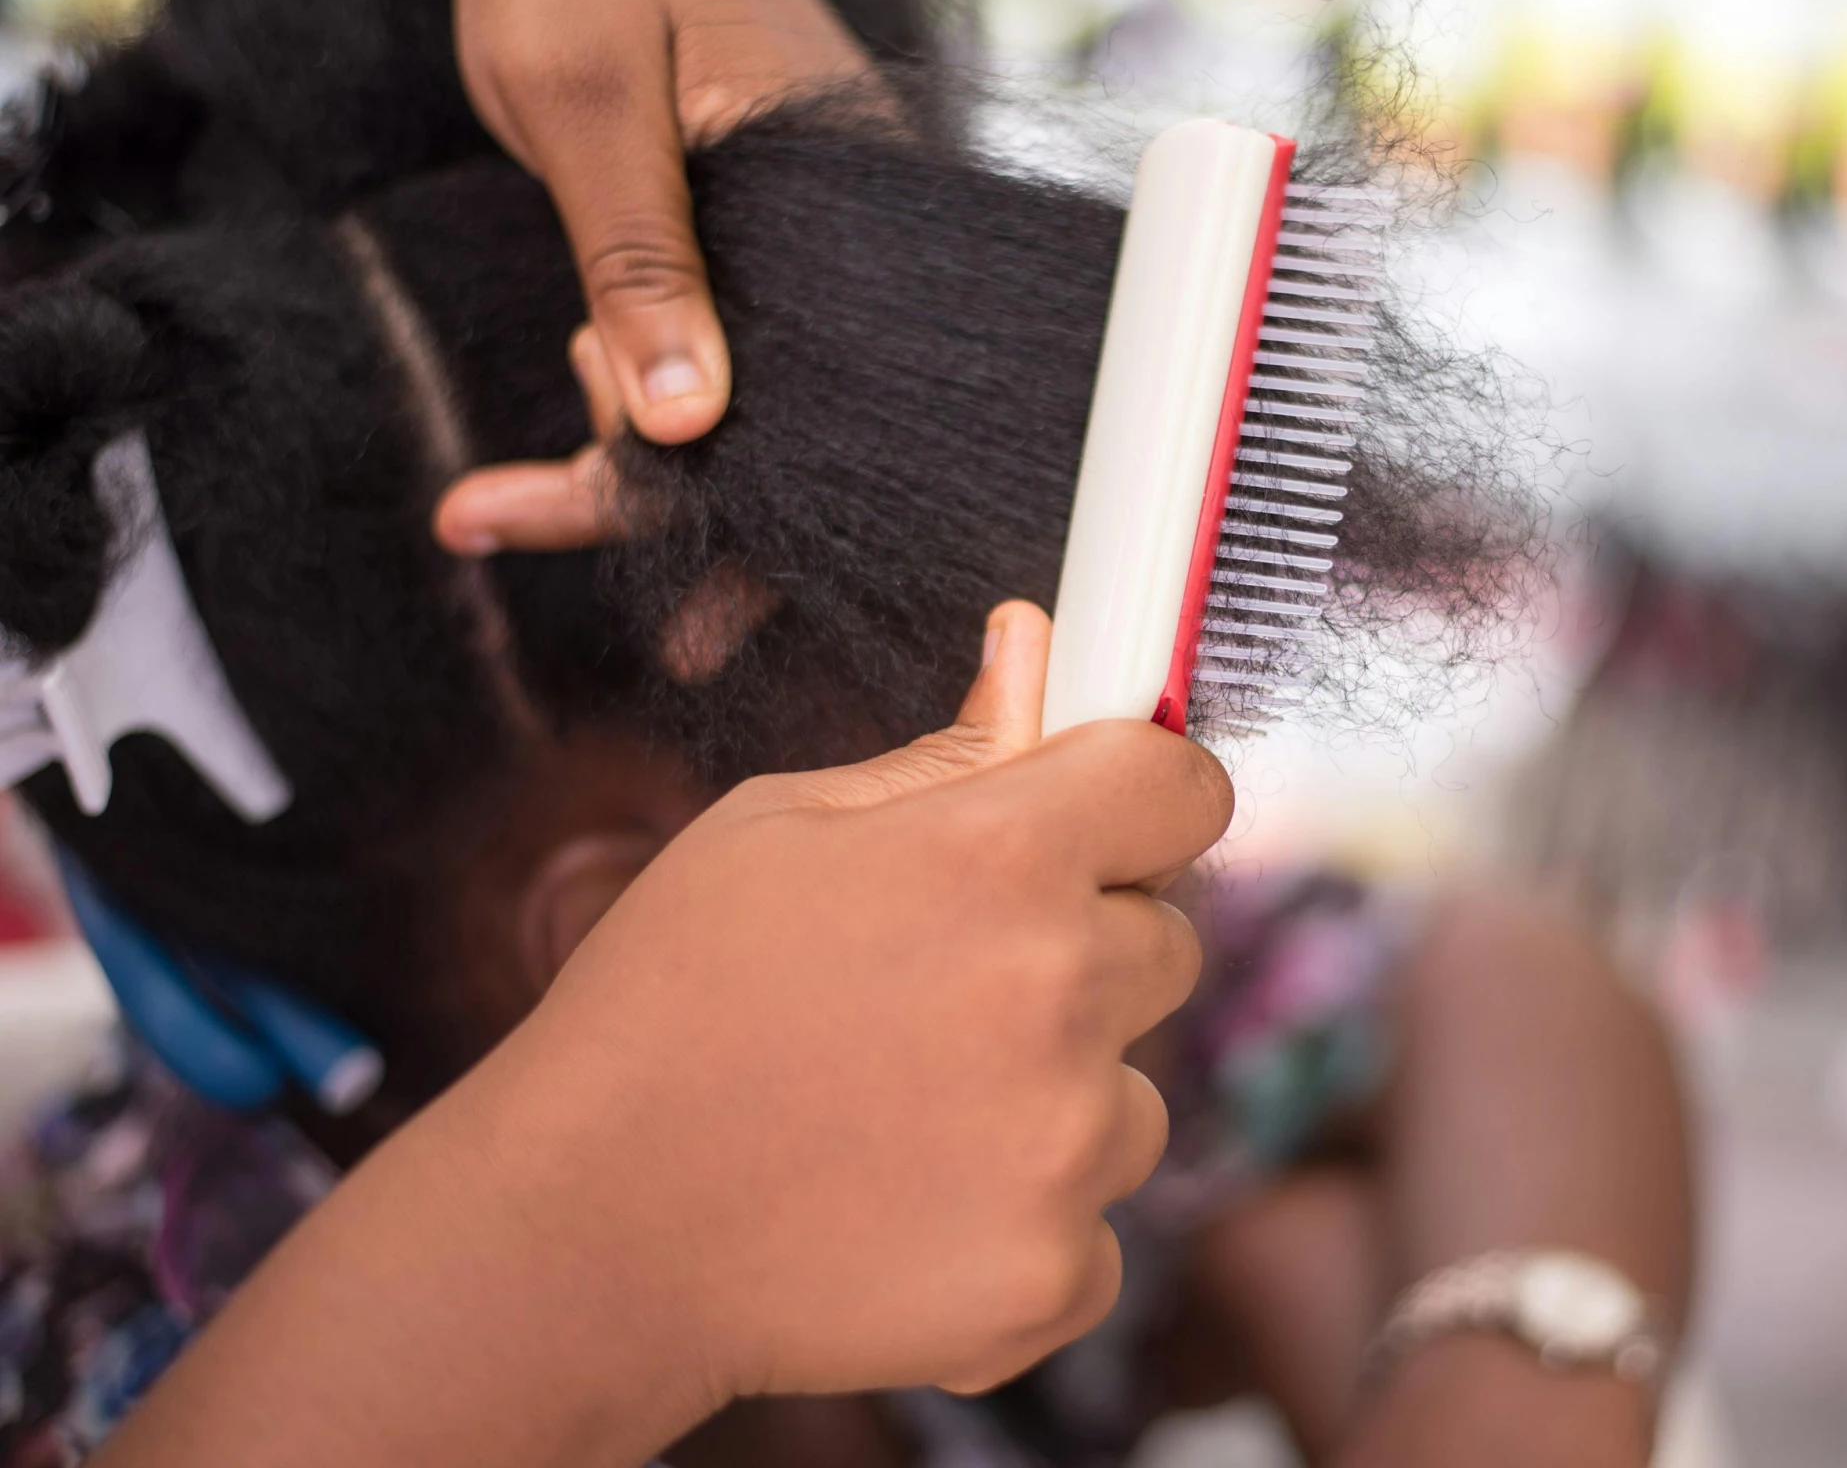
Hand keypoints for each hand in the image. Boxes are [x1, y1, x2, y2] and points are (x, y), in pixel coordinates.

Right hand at [94, 604, 1235, 1467]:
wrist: (583, 1235)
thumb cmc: (664, 1009)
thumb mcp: (776, 829)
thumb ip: (943, 755)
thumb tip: (1036, 649)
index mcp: (1000, 854)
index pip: (1183, 786)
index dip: (1144, 801)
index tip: (1107, 829)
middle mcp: (1058, 989)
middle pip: (1166, 942)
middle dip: (1079, 958)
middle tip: (938, 997)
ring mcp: (1066, 1144)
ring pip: (1134, 1097)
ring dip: (1055, 1104)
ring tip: (902, 1120)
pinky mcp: (1053, 1276)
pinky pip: (1098, 1232)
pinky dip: (1023, 1231)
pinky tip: (906, 1216)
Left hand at [434, 0, 869, 555]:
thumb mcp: (589, 106)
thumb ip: (640, 262)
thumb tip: (682, 425)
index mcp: (845, 204)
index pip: (832, 393)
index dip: (769, 510)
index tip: (714, 620)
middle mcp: (839, 244)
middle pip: (788, 418)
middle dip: (675, 502)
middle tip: (599, 589)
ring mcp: (792, 250)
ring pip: (728, 398)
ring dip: (620, 441)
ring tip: (503, 475)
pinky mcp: (739, 250)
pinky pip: (692, 353)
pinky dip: (614, 405)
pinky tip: (520, 468)